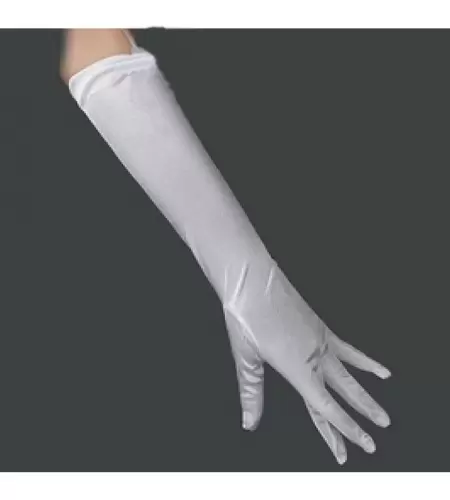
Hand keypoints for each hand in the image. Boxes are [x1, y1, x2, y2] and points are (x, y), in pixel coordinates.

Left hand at [223, 261, 390, 464]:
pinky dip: (366, 363)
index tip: (353, 449)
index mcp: (297, 368)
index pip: (324, 408)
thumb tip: (249, 421)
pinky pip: (349, 350)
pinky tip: (379, 371)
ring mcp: (321, 341)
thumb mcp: (245, 357)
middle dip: (359, 420)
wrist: (252, 279)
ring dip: (366, 398)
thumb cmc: (246, 315)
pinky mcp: (321, 328)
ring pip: (350, 376)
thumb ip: (251, 392)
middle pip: (342, 396)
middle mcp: (314, 357)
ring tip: (383, 416)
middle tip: (373, 444)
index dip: (341, 431)